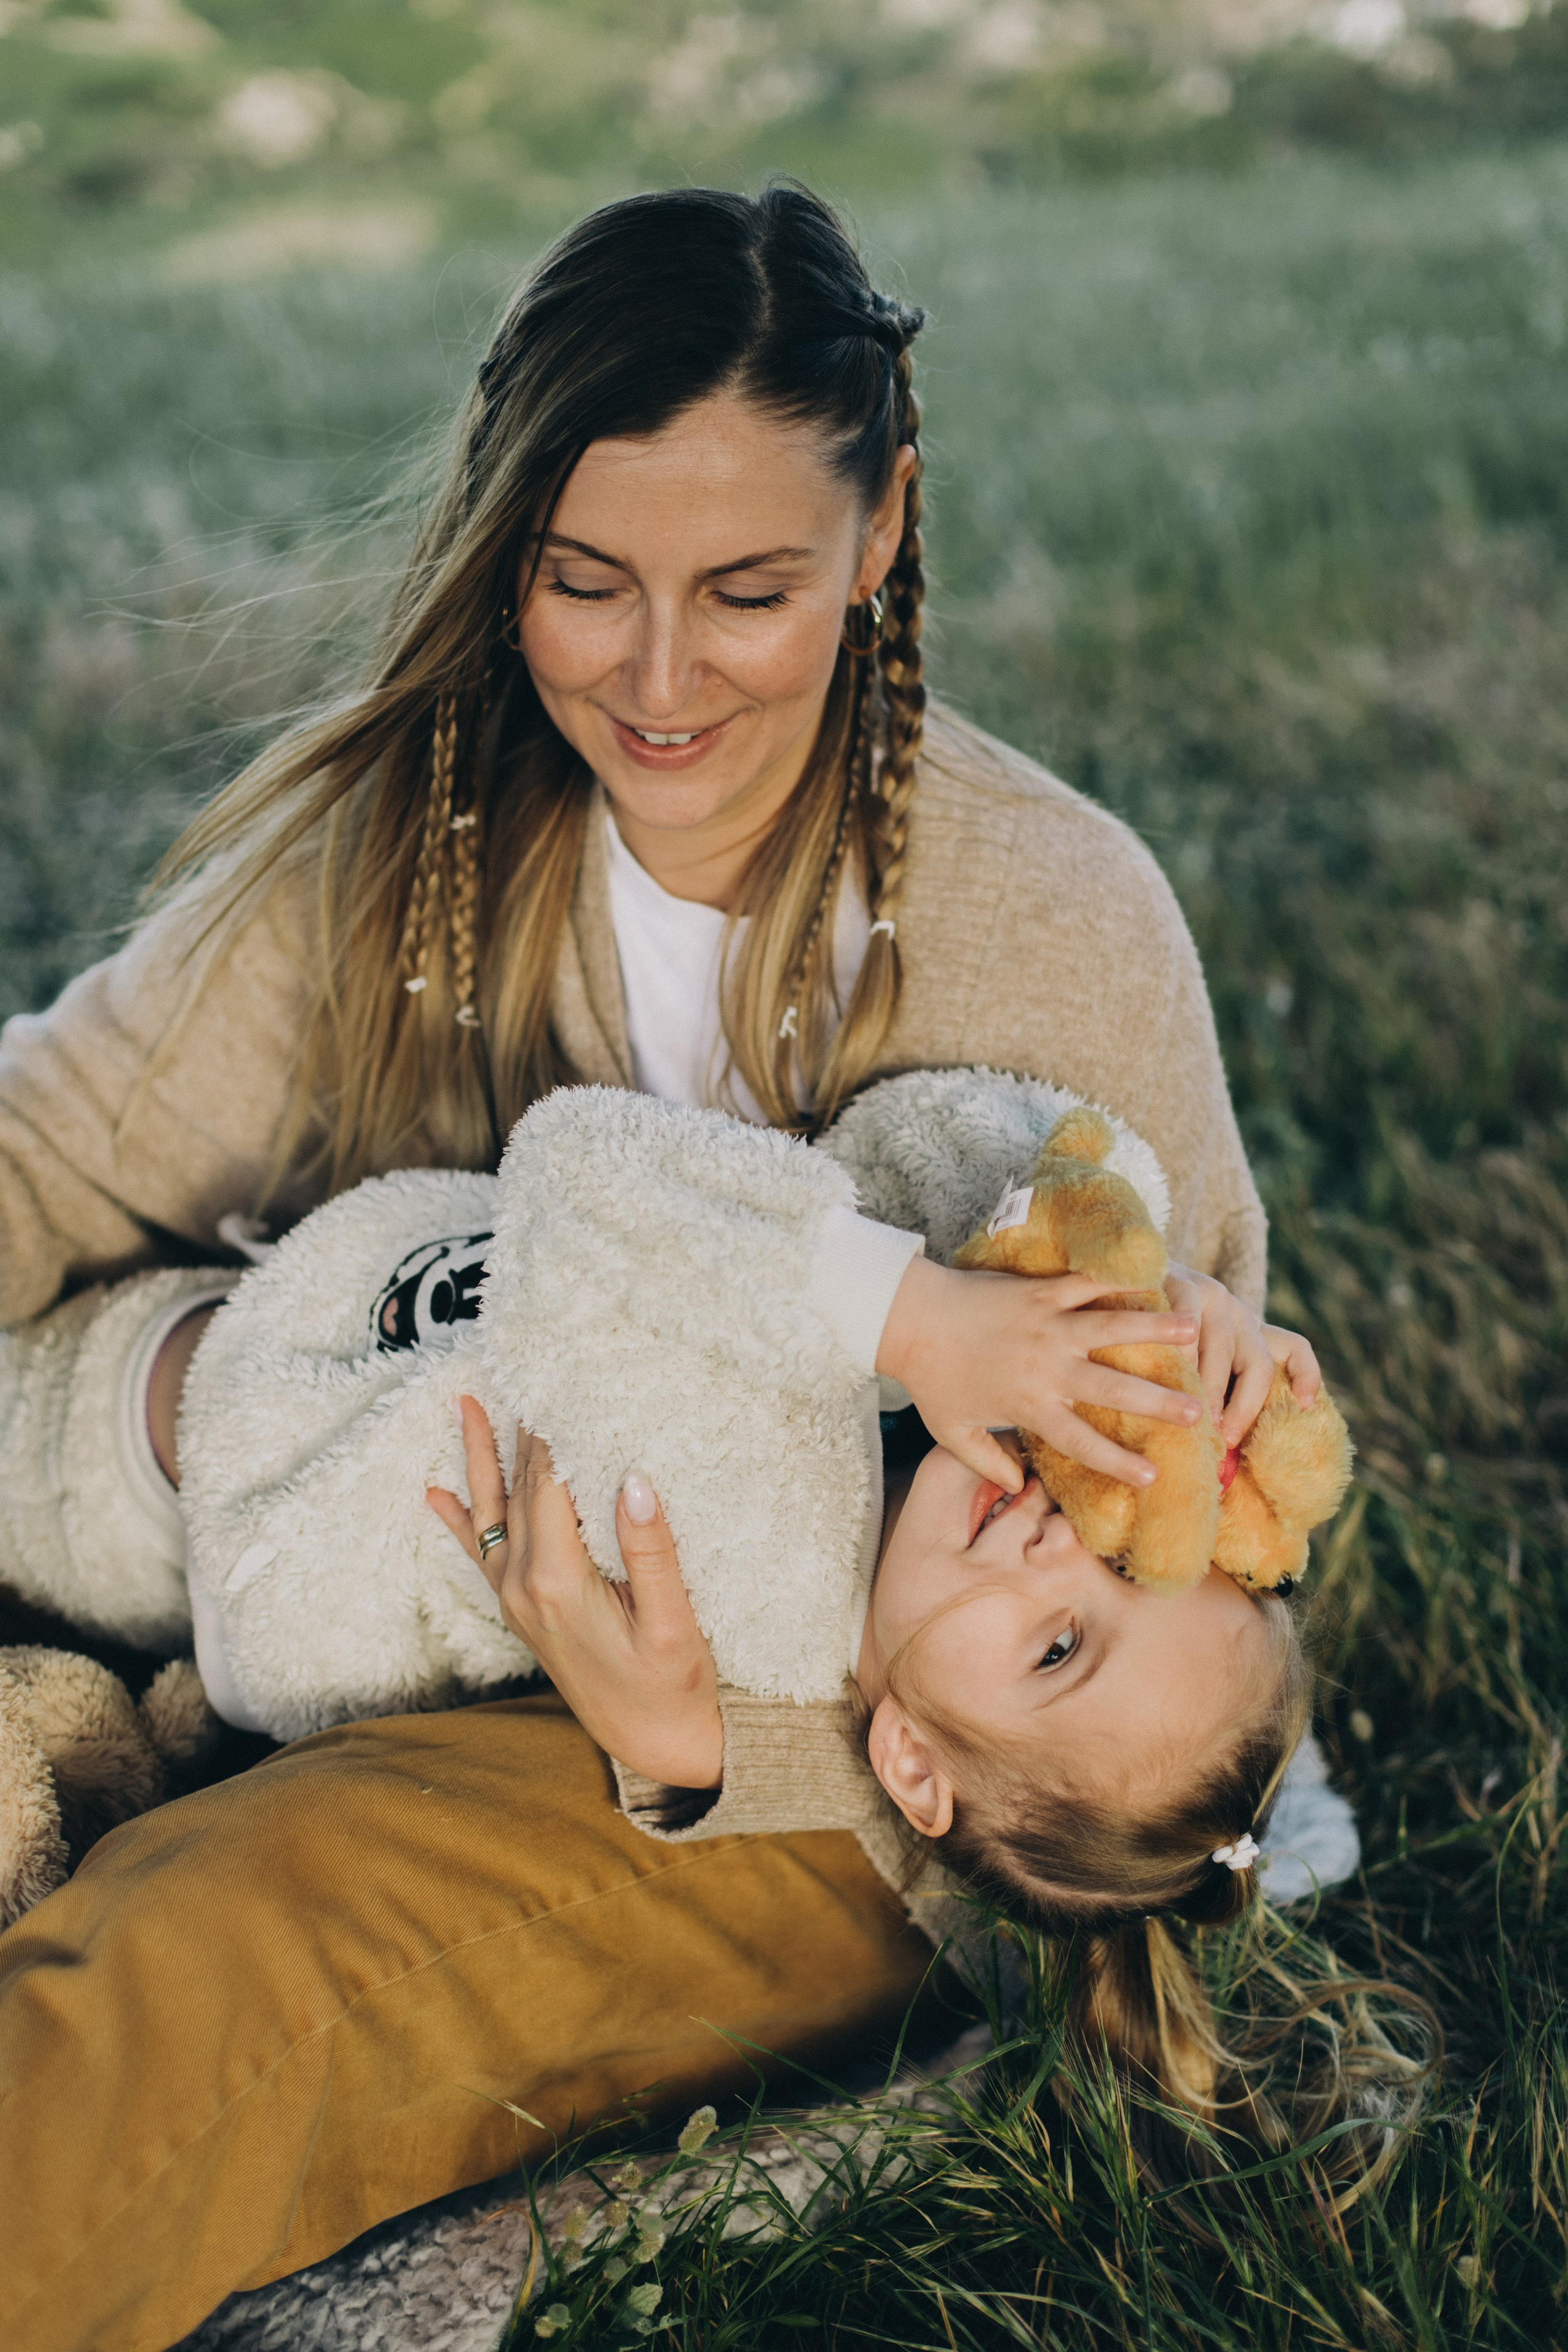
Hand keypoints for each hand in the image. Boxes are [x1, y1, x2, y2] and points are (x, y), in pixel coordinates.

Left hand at [427, 1398, 722, 1790]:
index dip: (549, 1428)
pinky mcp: (521, 1609)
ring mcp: (515, 1598)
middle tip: (517, 1362)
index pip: (547, 1483)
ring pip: (490, 1511)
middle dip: (519, 1428)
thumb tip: (634, 1477)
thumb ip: (650, 1551)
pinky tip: (436, 1492)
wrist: (655, 1746)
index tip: (553, 1370)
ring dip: (478, 1457)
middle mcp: (523, 1585)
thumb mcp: (675, 1622)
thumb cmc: (673, 1685)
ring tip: (462, 1403)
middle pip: (518, 1488)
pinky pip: (480, 1552)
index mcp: (558, 1581)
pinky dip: (458, 1518)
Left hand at [877, 1254, 1203, 1493]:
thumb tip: (1018, 1485)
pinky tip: (1147, 1276)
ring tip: (1192, 1330)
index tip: (1153, 1477)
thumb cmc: (930, 1378)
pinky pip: (1085, 1284)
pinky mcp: (1038, 1291)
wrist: (907, 1320)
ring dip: (1153, 1329)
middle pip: (1112, 1390)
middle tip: (1197, 1414)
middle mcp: (1045, 1369)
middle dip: (1157, 1404)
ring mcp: (1045, 1326)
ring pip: (1110, 1328)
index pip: (1082, 1443)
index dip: (1118, 1463)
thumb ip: (986, 1463)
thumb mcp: (952, 1433)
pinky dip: (1116, 1279)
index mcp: (1028, 1407)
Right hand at [1163, 1263, 1321, 1445]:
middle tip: (1220, 1438)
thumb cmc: (1151, 1336)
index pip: (1295, 1348)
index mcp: (1246, 1330)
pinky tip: (1162, 1374)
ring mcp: (1211, 1295)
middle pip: (1258, 1365)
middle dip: (1242, 1408)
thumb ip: (1209, 1388)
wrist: (1115, 1279)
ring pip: (1222, 1352)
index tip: (1306, 1406)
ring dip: (1208, 1390)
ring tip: (1190, 1417)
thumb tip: (1221, 1459)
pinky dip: (1179, 1356)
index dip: (1307, 1376)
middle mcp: (1237, 1311)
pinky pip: (1186, 1328)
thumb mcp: (1190, 1357)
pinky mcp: (1181, 1284)